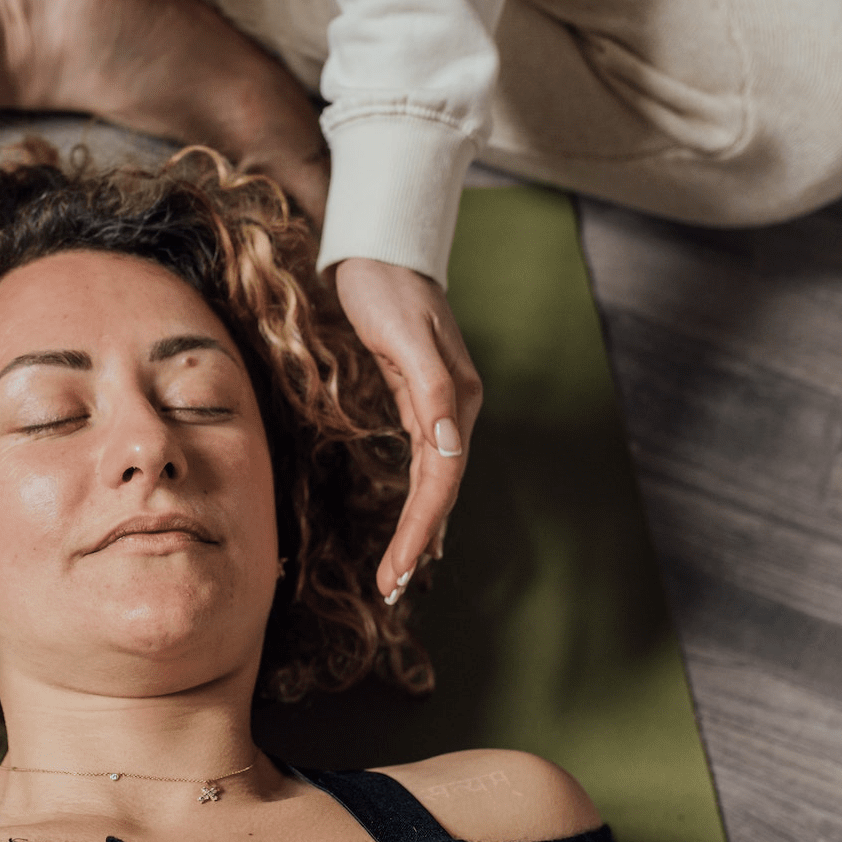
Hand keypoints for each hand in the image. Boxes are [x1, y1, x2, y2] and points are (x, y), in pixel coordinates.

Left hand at [332, 258, 482, 604]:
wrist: (383, 250)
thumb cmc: (388, 287)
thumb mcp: (405, 334)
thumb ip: (432, 388)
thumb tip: (447, 445)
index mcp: (458, 399)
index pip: (440, 479)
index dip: (420, 528)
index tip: (399, 571)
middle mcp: (456, 409)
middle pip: (438, 490)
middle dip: (416, 542)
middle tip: (391, 590)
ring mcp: (440, 407)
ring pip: (433, 482)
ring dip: (418, 530)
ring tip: (398, 576)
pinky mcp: (419, 401)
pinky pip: (424, 465)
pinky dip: (420, 501)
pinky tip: (418, 528)